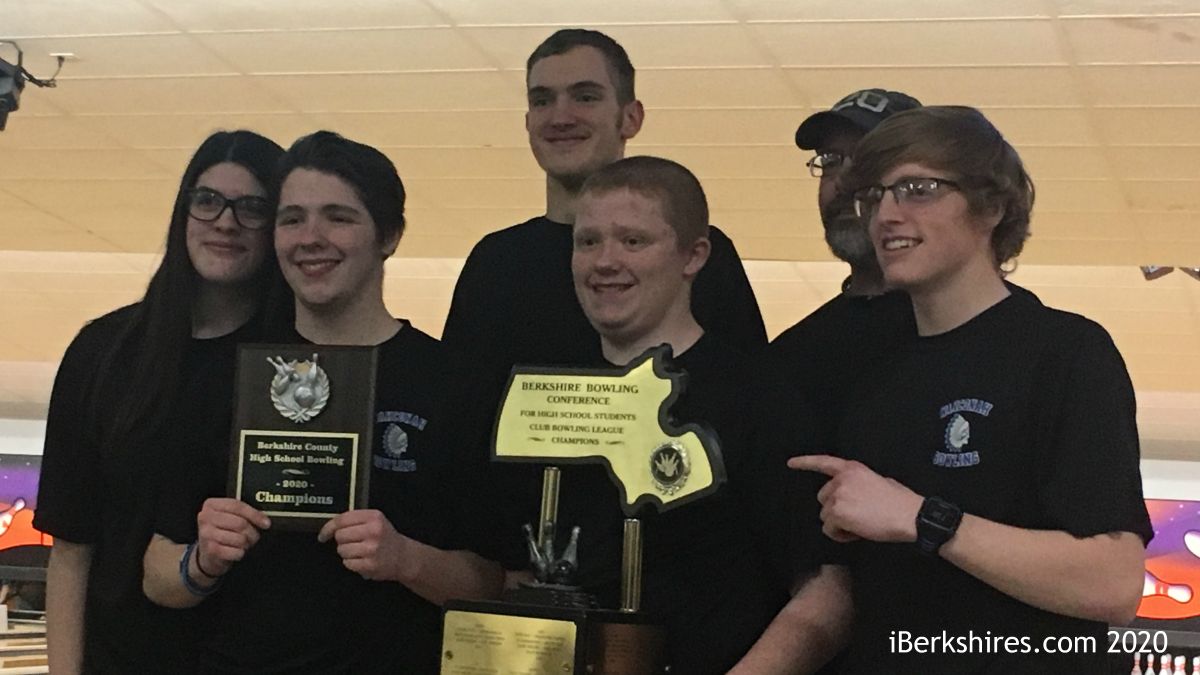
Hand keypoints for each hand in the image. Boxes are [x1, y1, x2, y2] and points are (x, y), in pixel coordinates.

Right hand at [196, 498, 269, 576]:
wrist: (208, 554)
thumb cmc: (222, 532)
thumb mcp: (228, 516)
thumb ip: (242, 513)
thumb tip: (264, 518)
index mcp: (211, 504)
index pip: (237, 506)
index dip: (254, 515)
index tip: (266, 523)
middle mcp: (205, 517)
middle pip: (240, 523)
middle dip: (252, 532)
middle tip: (253, 537)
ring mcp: (206, 534)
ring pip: (240, 538)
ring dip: (246, 543)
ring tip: (243, 544)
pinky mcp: (210, 550)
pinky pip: (236, 552)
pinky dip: (240, 553)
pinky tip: (236, 551)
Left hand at [317, 509, 417, 581]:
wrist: (404, 557)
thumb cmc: (386, 538)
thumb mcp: (375, 521)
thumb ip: (355, 519)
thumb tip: (330, 527)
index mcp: (374, 517)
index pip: (342, 519)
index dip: (328, 527)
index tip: (323, 534)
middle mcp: (373, 531)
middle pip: (340, 535)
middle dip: (342, 541)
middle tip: (353, 542)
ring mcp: (372, 549)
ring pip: (341, 550)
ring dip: (347, 552)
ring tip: (360, 552)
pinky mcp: (369, 565)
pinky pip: (347, 563)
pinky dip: (352, 563)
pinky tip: (362, 560)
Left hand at [788, 455, 922, 543]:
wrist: (909, 515)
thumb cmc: (900, 501)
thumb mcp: (879, 480)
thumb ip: (860, 483)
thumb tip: (858, 493)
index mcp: (852, 469)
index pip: (824, 462)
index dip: (805, 462)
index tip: (790, 463)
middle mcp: (841, 479)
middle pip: (823, 498)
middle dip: (836, 509)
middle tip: (857, 517)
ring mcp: (838, 496)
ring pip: (825, 516)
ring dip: (839, 524)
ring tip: (860, 525)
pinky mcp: (837, 513)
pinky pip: (829, 530)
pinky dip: (841, 535)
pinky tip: (857, 533)